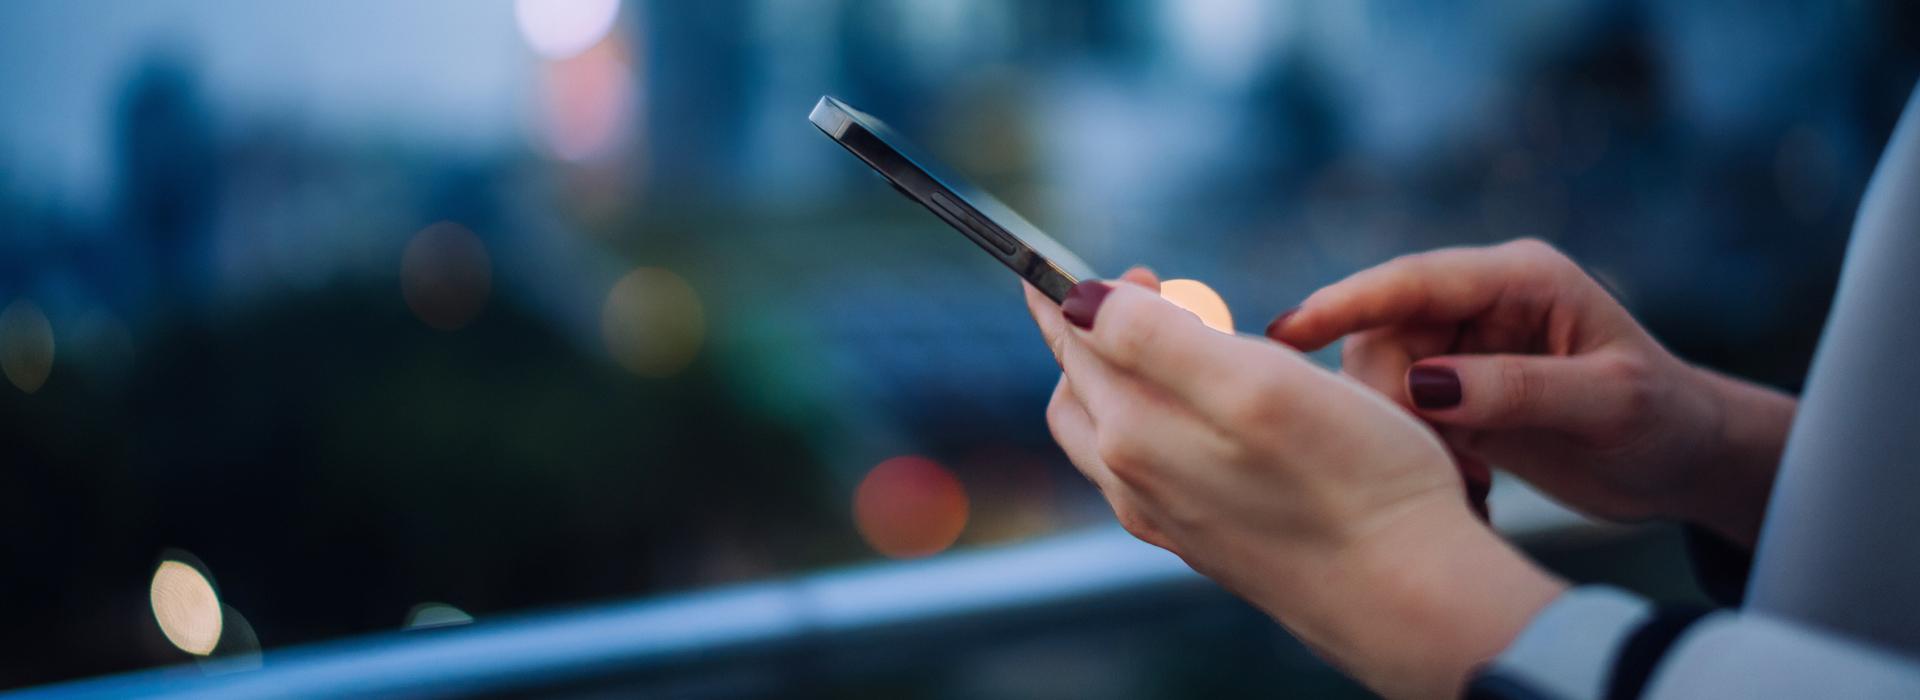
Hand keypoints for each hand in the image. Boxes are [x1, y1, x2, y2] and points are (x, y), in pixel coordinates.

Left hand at [1026, 270, 1562, 698]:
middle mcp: (1134, 483)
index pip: (1074, 343)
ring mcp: (1167, 519)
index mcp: (1133, 433)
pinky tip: (1211, 417)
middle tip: (1163, 290)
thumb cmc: (1352, 481)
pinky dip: (1161, 423)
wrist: (1409, 599)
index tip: (1126, 261)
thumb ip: (1151, 336)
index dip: (1086, 291)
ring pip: (1109, 434)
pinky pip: (1150, 472)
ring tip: (1192, 345)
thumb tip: (1078, 301)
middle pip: (1083, 389)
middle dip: (1104, 331)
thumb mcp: (1255, 382)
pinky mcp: (1205, 542)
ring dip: (1131, 377)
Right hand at [1267, 239, 1794, 545]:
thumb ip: (1516, 387)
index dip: (1343, 303)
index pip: (1413, 280)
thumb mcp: (1607, 402)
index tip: (1285, 334)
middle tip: (1445, 460)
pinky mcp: (1456, 388)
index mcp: (1521, 277)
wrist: (1685, 462)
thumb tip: (1422, 384)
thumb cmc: (1666, 421)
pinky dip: (1416, 447)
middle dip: (1389, 397)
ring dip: (1404, 429)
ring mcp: (1465, 343)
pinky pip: (1399, 408)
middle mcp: (1483, 301)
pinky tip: (1469, 479)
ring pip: (1382, 374)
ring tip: (1470, 476)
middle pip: (1383, 331)